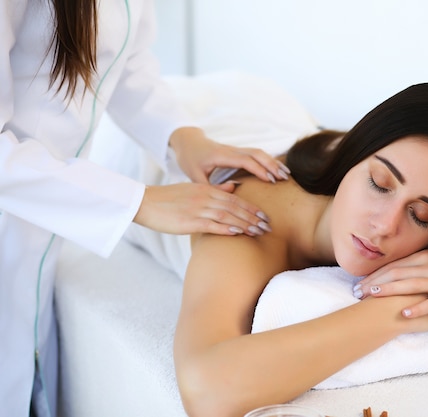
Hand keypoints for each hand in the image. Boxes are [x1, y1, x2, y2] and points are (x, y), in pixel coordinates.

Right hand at [134, 181, 271, 236]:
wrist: (144, 202)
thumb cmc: (167, 199)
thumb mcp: (192, 189)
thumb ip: (214, 189)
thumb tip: (233, 188)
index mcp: (206, 190)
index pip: (235, 199)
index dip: (251, 207)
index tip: (264, 216)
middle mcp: (205, 197)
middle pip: (235, 207)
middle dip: (254, 217)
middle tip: (268, 226)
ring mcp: (198, 209)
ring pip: (228, 215)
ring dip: (246, 224)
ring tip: (259, 232)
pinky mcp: (190, 221)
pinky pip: (212, 224)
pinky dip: (227, 228)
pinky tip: (239, 233)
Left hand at [169, 127, 289, 184]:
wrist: (187, 142)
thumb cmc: (190, 160)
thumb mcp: (195, 176)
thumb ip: (212, 186)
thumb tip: (233, 189)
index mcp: (221, 156)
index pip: (245, 160)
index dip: (259, 169)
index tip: (271, 180)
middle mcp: (231, 150)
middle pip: (256, 153)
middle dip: (271, 165)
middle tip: (284, 178)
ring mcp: (236, 150)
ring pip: (258, 152)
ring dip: (273, 162)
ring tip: (286, 174)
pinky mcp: (238, 152)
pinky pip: (256, 154)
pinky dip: (268, 161)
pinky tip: (277, 169)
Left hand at [353, 245, 427, 318]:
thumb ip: (415, 256)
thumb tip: (392, 259)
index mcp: (424, 256)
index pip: (394, 265)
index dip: (375, 274)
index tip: (359, 283)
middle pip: (397, 274)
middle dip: (375, 283)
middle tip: (357, 292)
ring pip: (410, 286)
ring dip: (390, 290)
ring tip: (373, 296)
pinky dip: (418, 308)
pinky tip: (404, 313)